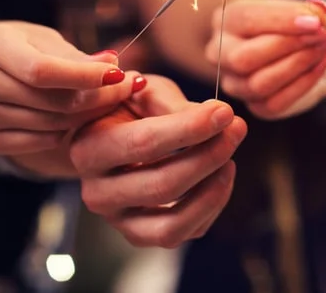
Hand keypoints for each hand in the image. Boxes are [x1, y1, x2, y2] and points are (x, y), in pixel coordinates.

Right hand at [0, 22, 142, 154]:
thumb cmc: (22, 46)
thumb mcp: (46, 39)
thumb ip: (77, 56)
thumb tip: (112, 65)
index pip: (43, 71)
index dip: (85, 76)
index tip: (120, 74)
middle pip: (51, 101)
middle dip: (99, 97)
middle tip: (128, 87)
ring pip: (51, 124)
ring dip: (88, 115)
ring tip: (108, 99)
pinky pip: (39, 142)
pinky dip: (65, 132)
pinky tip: (77, 117)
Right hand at [70, 76, 245, 248]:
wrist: (110, 133)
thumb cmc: (130, 106)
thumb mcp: (143, 91)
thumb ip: (171, 102)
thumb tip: (217, 115)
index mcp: (88, 149)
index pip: (143, 143)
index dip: (190, 128)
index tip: (225, 111)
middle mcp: (96, 193)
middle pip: (162, 186)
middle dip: (209, 156)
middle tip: (238, 127)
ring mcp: (118, 220)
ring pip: (173, 223)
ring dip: (213, 188)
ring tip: (231, 156)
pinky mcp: (142, 235)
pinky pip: (185, 232)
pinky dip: (212, 204)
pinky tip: (222, 174)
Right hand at [209, 0, 325, 119]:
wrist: (281, 48)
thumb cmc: (284, 23)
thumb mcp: (292, 8)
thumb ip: (306, 8)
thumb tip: (320, 13)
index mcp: (226, 20)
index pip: (248, 19)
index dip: (283, 21)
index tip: (316, 21)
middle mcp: (220, 53)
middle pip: (246, 58)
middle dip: (289, 46)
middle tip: (323, 36)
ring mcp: (233, 83)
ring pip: (259, 84)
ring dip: (298, 66)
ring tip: (323, 49)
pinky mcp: (252, 105)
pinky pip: (275, 103)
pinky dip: (303, 84)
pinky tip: (321, 65)